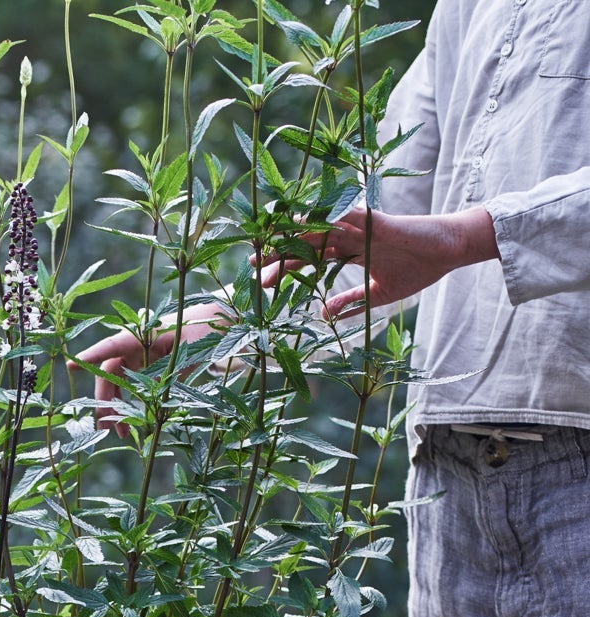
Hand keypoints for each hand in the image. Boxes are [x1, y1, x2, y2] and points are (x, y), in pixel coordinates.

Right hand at [68, 303, 226, 435]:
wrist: (219, 324)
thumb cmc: (205, 331)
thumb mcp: (189, 352)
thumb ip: (166, 371)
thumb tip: (148, 396)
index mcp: (142, 334)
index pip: (111, 344)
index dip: (91, 355)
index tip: (70, 365)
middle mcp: (136, 345)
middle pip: (109, 373)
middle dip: (105, 401)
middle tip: (105, 427)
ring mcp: (141, 357)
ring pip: (117, 385)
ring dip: (115, 408)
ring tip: (120, 434)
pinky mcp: (148, 369)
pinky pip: (132, 390)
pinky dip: (129, 407)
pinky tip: (131, 425)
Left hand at [258, 205, 498, 321]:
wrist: (449, 251)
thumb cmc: (418, 268)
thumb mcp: (377, 295)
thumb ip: (350, 302)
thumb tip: (322, 315)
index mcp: (350, 251)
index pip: (310, 258)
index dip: (286, 267)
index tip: (262, 281)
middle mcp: (351, 236)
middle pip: (308, 243)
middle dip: (279, 253)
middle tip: (251, 265)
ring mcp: (362, 227)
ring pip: (320, 229)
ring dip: (292, 236)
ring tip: (267, 244)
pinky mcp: (376, 222)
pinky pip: (346, 218)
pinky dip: (324, 220)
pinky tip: (302, 225)